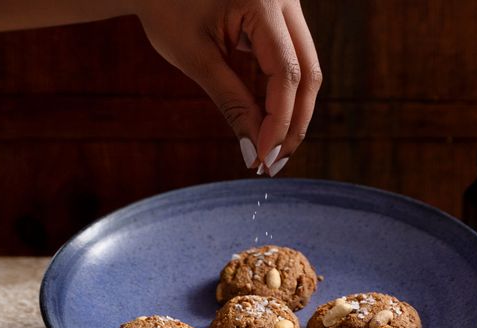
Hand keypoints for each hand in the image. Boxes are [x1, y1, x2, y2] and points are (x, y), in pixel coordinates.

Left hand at [134, 0, 321, 175]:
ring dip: (293, 114)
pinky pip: (294, 62)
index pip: (287, 73)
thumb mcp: (196, 58)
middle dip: (294, 123)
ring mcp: (288, 6)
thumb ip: (231, 103)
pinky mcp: (283, 17)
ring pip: (306, 70)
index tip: (263, 158)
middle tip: (274, 163)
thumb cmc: (167, 9)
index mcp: (264, 1)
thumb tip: (253, 151)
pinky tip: (271, 125)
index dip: (279, 121)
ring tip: (272, 150)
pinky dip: (285, 95)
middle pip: (308, 73)